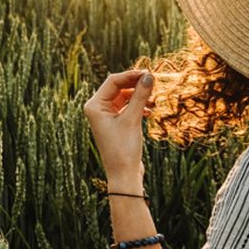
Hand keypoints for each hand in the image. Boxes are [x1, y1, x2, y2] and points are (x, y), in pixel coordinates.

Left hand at [83, 69, 154, 189]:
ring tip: (154, 100)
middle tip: (154, 82)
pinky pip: (128, 107)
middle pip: (119, 87)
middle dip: (136, 85)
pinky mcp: (116, 123)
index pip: (113, 81)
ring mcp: (107, 116)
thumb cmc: (123, 148)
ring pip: (125, 97)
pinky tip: (150, 111)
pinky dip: (139, 106)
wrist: (124, 174)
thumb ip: (141, 95)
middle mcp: (98, 109)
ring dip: (140, 96)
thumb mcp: (133, 119)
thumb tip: (149, 76)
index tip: (149, 73)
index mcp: (95, 106)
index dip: (131, 75)